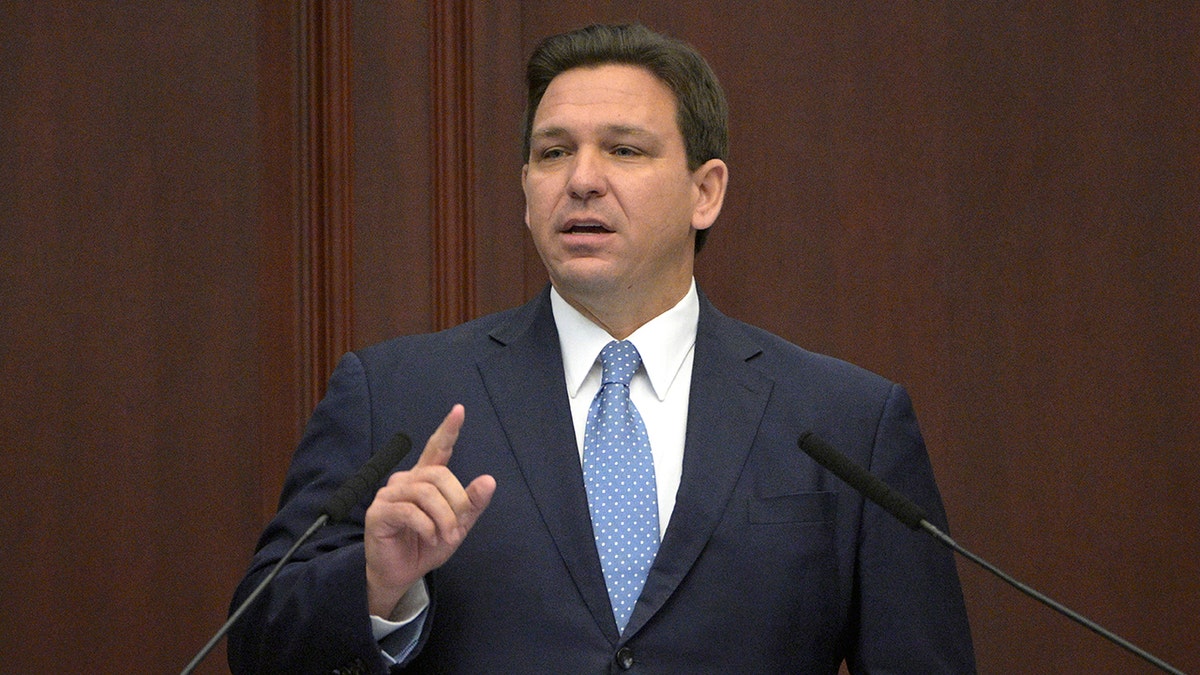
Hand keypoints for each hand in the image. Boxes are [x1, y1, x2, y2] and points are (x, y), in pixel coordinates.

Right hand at [363, 404, 495, 617]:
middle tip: (457, 529)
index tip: (459, 410)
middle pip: (439, 475)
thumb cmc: (427, 545)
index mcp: (426, 479)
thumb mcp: (458, 527)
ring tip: (445, 536)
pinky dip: (427, 526)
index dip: (448, 429)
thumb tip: (489, 480)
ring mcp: (390, 494)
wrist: (401, 574)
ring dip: (443, 518)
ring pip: (426, 493)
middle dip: (456, 502)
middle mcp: (406, 481)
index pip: (437, 448)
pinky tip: (430, 537)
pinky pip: (409, 511)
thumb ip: (472, 505)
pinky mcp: (378, 512)